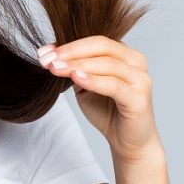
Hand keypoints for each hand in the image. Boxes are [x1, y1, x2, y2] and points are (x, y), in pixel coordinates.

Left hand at [37, 35, 161, 161]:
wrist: (127, 142)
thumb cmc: (107, 111)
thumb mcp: (85, 85)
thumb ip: (75, 69)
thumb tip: (51, 54)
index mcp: (124, 54)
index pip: (95, 41)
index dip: (68, 45)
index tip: (44, 52)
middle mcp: (136, 61)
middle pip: (102, 46)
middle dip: (71, 52)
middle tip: (48, 60)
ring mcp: (140, 79)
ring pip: (107, 64)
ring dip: (78, 65)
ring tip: (56, 68)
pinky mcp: (139, 98)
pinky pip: (113, 85)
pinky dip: (93, 80)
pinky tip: (75, 78)